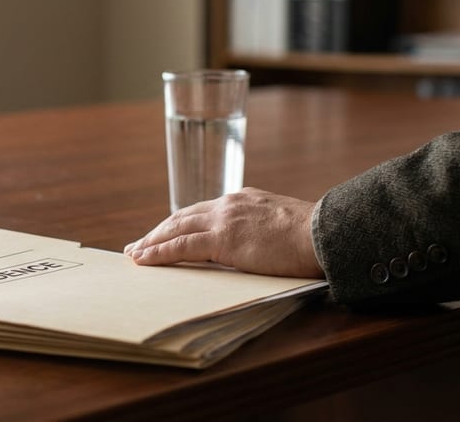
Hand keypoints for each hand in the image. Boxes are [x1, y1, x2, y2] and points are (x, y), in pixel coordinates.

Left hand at [124, 187, 324, 278]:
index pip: (203, 211)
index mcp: (244, 199)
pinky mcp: (223, 238)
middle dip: (158, 231)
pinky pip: (182, 246)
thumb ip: (264, 231)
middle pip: (183, 217)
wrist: (324, 233)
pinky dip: (160, 253)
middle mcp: (229, 204)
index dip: (180, 224)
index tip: (166, 233)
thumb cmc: (313, 237)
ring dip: (152, 242)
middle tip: (139, 245)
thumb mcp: (282, 226)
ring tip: (135, 254)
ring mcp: (224, 219)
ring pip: (176, 229)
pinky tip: (145, 260)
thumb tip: (257, 248)